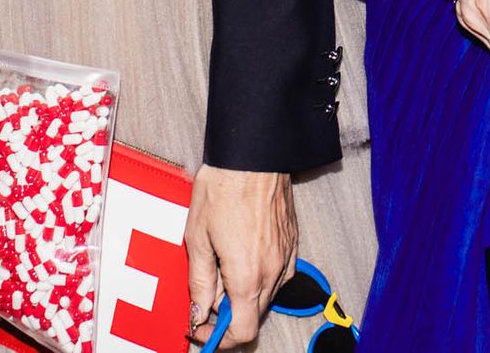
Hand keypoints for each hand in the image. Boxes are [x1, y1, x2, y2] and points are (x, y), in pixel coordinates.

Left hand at [186, 166, 295, 347]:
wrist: (254, 155)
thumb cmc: (224, 188)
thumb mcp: (197, 239)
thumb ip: (200, 282)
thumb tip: (198, 312)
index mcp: (248, 275)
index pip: (242, 331)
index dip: (219, 337)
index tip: (202, 330)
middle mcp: (273, 271)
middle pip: (254, 315)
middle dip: (227, 314)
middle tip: (205, 297)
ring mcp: (286, 257)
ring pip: (266, 296)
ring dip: (243, 295)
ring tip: (221, 269)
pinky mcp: (292, 243)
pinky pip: (277, 275)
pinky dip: (259, 277)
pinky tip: (241, 256)